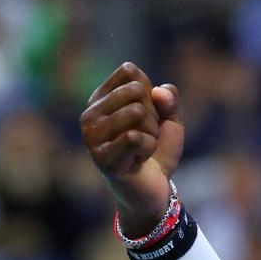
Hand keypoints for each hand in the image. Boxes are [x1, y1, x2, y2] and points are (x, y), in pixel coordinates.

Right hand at [80, 62, 184, 234]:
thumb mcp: (170, 118)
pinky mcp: (100, 157)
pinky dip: (148, 147)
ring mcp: (91, 136)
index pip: (129, 71)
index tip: (147, 115)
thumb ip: (170, 99)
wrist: (154, 188)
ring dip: (151, 132)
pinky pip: (135, 136)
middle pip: (135, 90)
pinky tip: (138, 159)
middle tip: (146, 134)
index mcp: (101, 99)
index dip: (151, 92)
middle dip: (153, 113)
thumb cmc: (157, 150)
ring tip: (142, 147)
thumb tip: (158, 91)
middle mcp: (90, 114)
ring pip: (136, 111)